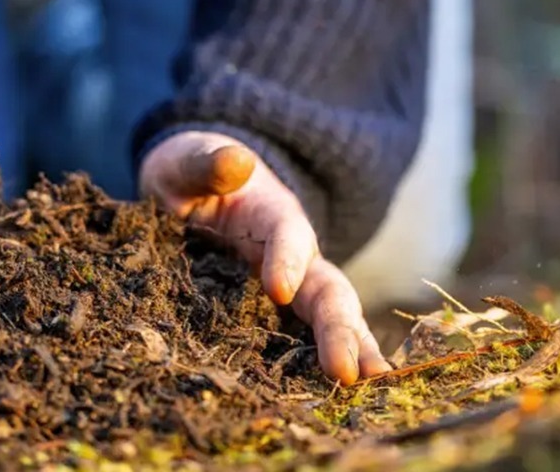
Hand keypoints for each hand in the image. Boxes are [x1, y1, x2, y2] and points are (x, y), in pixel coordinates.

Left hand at [139, 131, 390, 384]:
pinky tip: (341, 398)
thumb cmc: (192, 174)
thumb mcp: (189, 161)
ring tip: (370, 389)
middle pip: (325, 287)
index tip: (276, 288)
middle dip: (338, 327)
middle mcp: (292, 252)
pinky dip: (328, 364)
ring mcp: (292, 283)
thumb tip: (235, 163)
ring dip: (351, 351)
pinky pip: (306, 337)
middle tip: (348, 371)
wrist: (193, 189)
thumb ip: (208, 162)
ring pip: (329, 317)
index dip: (285, 258)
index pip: (286, 233)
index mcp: (271, 213)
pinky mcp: (278, 310)